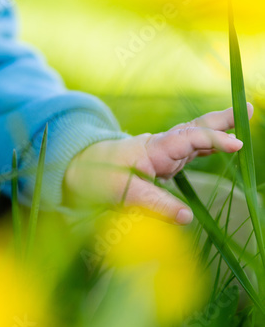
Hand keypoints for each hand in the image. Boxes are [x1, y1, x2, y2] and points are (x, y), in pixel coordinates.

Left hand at [63, 105, 253, 223]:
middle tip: (248, 109)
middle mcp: (162, 146)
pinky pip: (191, 149)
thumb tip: (187, 217)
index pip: (188, 140)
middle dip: (221, 120)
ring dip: (219, 130)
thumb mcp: (121, 193)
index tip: (237, 144)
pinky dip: (209, 144)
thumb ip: (154, 203)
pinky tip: (224, 145)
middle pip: (195, 129)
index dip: (213, 141)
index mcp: (153, 149)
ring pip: (195, 137)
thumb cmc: (97, 177)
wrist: (79, 167)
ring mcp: (164, 152)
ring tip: (243, 120)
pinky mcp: (164, 161)